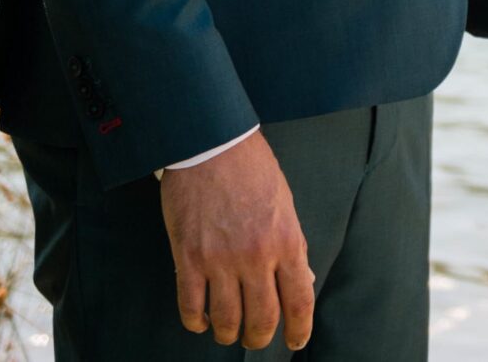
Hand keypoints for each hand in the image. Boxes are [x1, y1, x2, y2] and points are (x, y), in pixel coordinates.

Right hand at [159, 130, 313, 349]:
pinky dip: (196, 321)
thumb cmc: (252, 171)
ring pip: (227, 320)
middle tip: (256, 339)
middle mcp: (256, 256)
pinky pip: (191, 306)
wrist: (212, 145)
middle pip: (263, 318)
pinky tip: (201, 321)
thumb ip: (291, 246)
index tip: (295, 342)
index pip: (298, 301)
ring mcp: (220, 260)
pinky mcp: (189, 258)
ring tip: (228, 333)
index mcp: (286, 242)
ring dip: (229, 334)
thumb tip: (299, 281)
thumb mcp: (284, 206)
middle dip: (260, 337)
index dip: (299, 329)